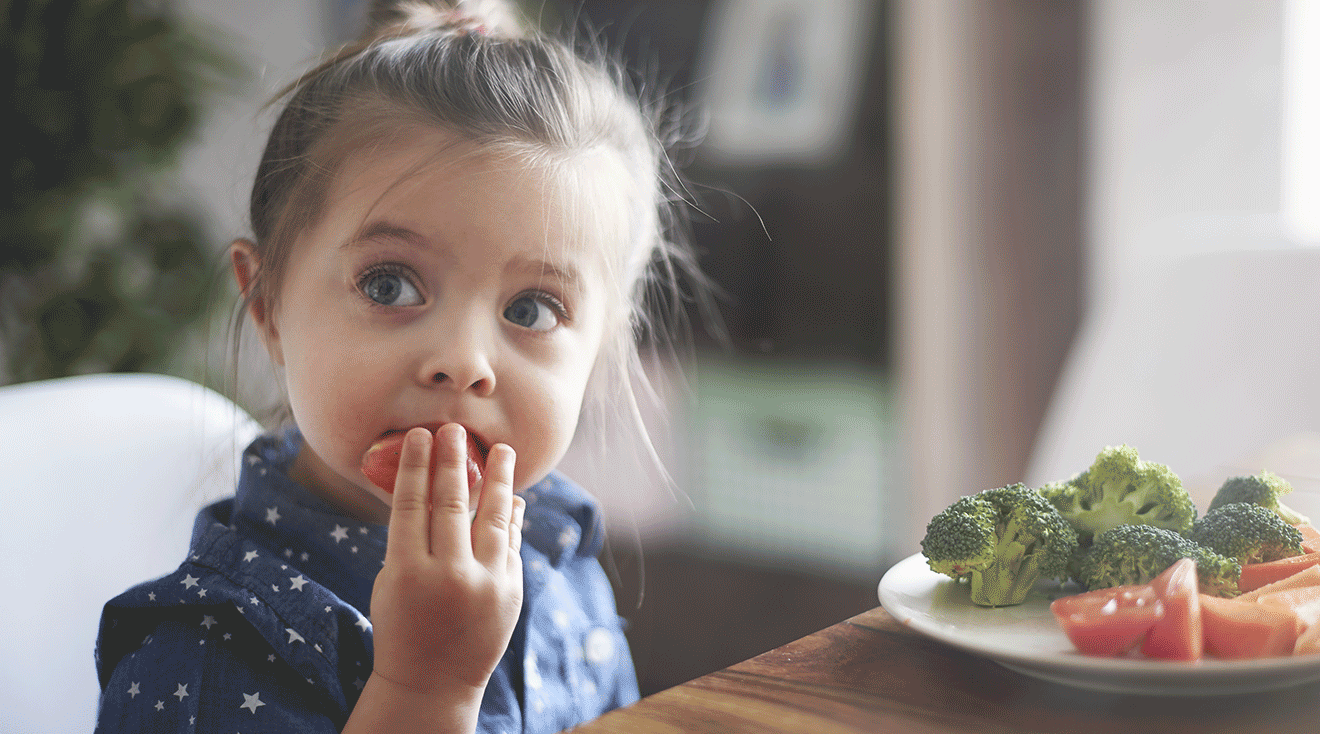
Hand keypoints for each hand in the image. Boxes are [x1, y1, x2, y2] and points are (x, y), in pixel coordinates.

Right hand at [368, 424, 524, 696]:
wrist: (432, 682)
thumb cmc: (402, 625)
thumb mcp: (392, 583)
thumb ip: (411, 540)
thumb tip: (431, 487)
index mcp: (406, 573)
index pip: (411, 506)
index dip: (416, 466)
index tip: (420, 435)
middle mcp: (448, 576)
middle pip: (451, 504)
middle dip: (453, 461)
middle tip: (454, 429)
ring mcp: (484, 585)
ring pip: (494, 519)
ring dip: (499, 480)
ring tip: (502, 450)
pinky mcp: (510, 593)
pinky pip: (511, 543)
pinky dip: (512, 518)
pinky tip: (512, 496)